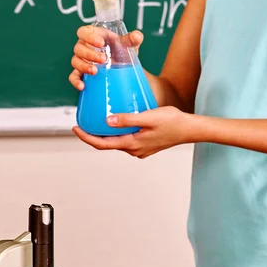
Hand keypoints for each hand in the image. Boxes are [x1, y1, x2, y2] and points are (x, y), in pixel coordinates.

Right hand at [69, 25, 143, 90]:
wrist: (122, 68)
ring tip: (95, 71)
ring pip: (75, 61)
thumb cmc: (120, 52)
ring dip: (84, 66)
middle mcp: (84, 47)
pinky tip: (82, 86)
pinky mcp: (80, 73)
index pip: (84, 32)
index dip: (90, 36)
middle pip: (79, 48)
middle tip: (103, 59)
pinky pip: (73, 76)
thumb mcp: (127, 45)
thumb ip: (131, 39)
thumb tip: (137, 36)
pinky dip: (76, 81)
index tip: (101, 43)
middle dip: (90, 54)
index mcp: (92, 35)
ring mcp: (81, 60)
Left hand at [72, 107, 195, 158]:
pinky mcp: (145, 146)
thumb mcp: (149, 117)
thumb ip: (128, 119)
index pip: (102, 144)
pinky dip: (118, 133)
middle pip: (107, 144)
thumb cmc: (172, 121)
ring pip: (117, 142)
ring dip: (106, 134)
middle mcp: (134, 150)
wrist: (190, 130)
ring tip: (96, 121)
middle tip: (82, 122)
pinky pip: (126, 140)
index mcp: (132, 144)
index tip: (76, 128)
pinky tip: (117, 123)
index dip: (87, 137)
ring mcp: (140, 150)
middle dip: (93, 135)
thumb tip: (107, 120)